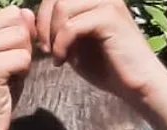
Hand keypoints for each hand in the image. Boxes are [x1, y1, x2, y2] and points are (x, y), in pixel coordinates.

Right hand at [0, 0, 36, 129]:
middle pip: (15, 16)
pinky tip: (9, 83)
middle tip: (11, 63)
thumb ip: (9, 32)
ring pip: (22, 35)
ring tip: (9, 73)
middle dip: (23, 39)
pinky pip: (23, 56)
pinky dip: (23, 71)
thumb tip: (25, 11)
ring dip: (24, 55)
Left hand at [36, 0, 166, 102]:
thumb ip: (58, 29)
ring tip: (55, 56)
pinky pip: (72, 25)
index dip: (41, 17)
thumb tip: (30, 19)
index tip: (42, 43)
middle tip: (45, 50)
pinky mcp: (110, 18)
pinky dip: (61, 45)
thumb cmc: (106, 67)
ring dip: (52, 35)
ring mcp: (108, 3)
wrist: (137, 84)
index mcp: (93, 0)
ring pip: (62, 7)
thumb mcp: (74, 44)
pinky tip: (63, 61)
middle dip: (43, 25)